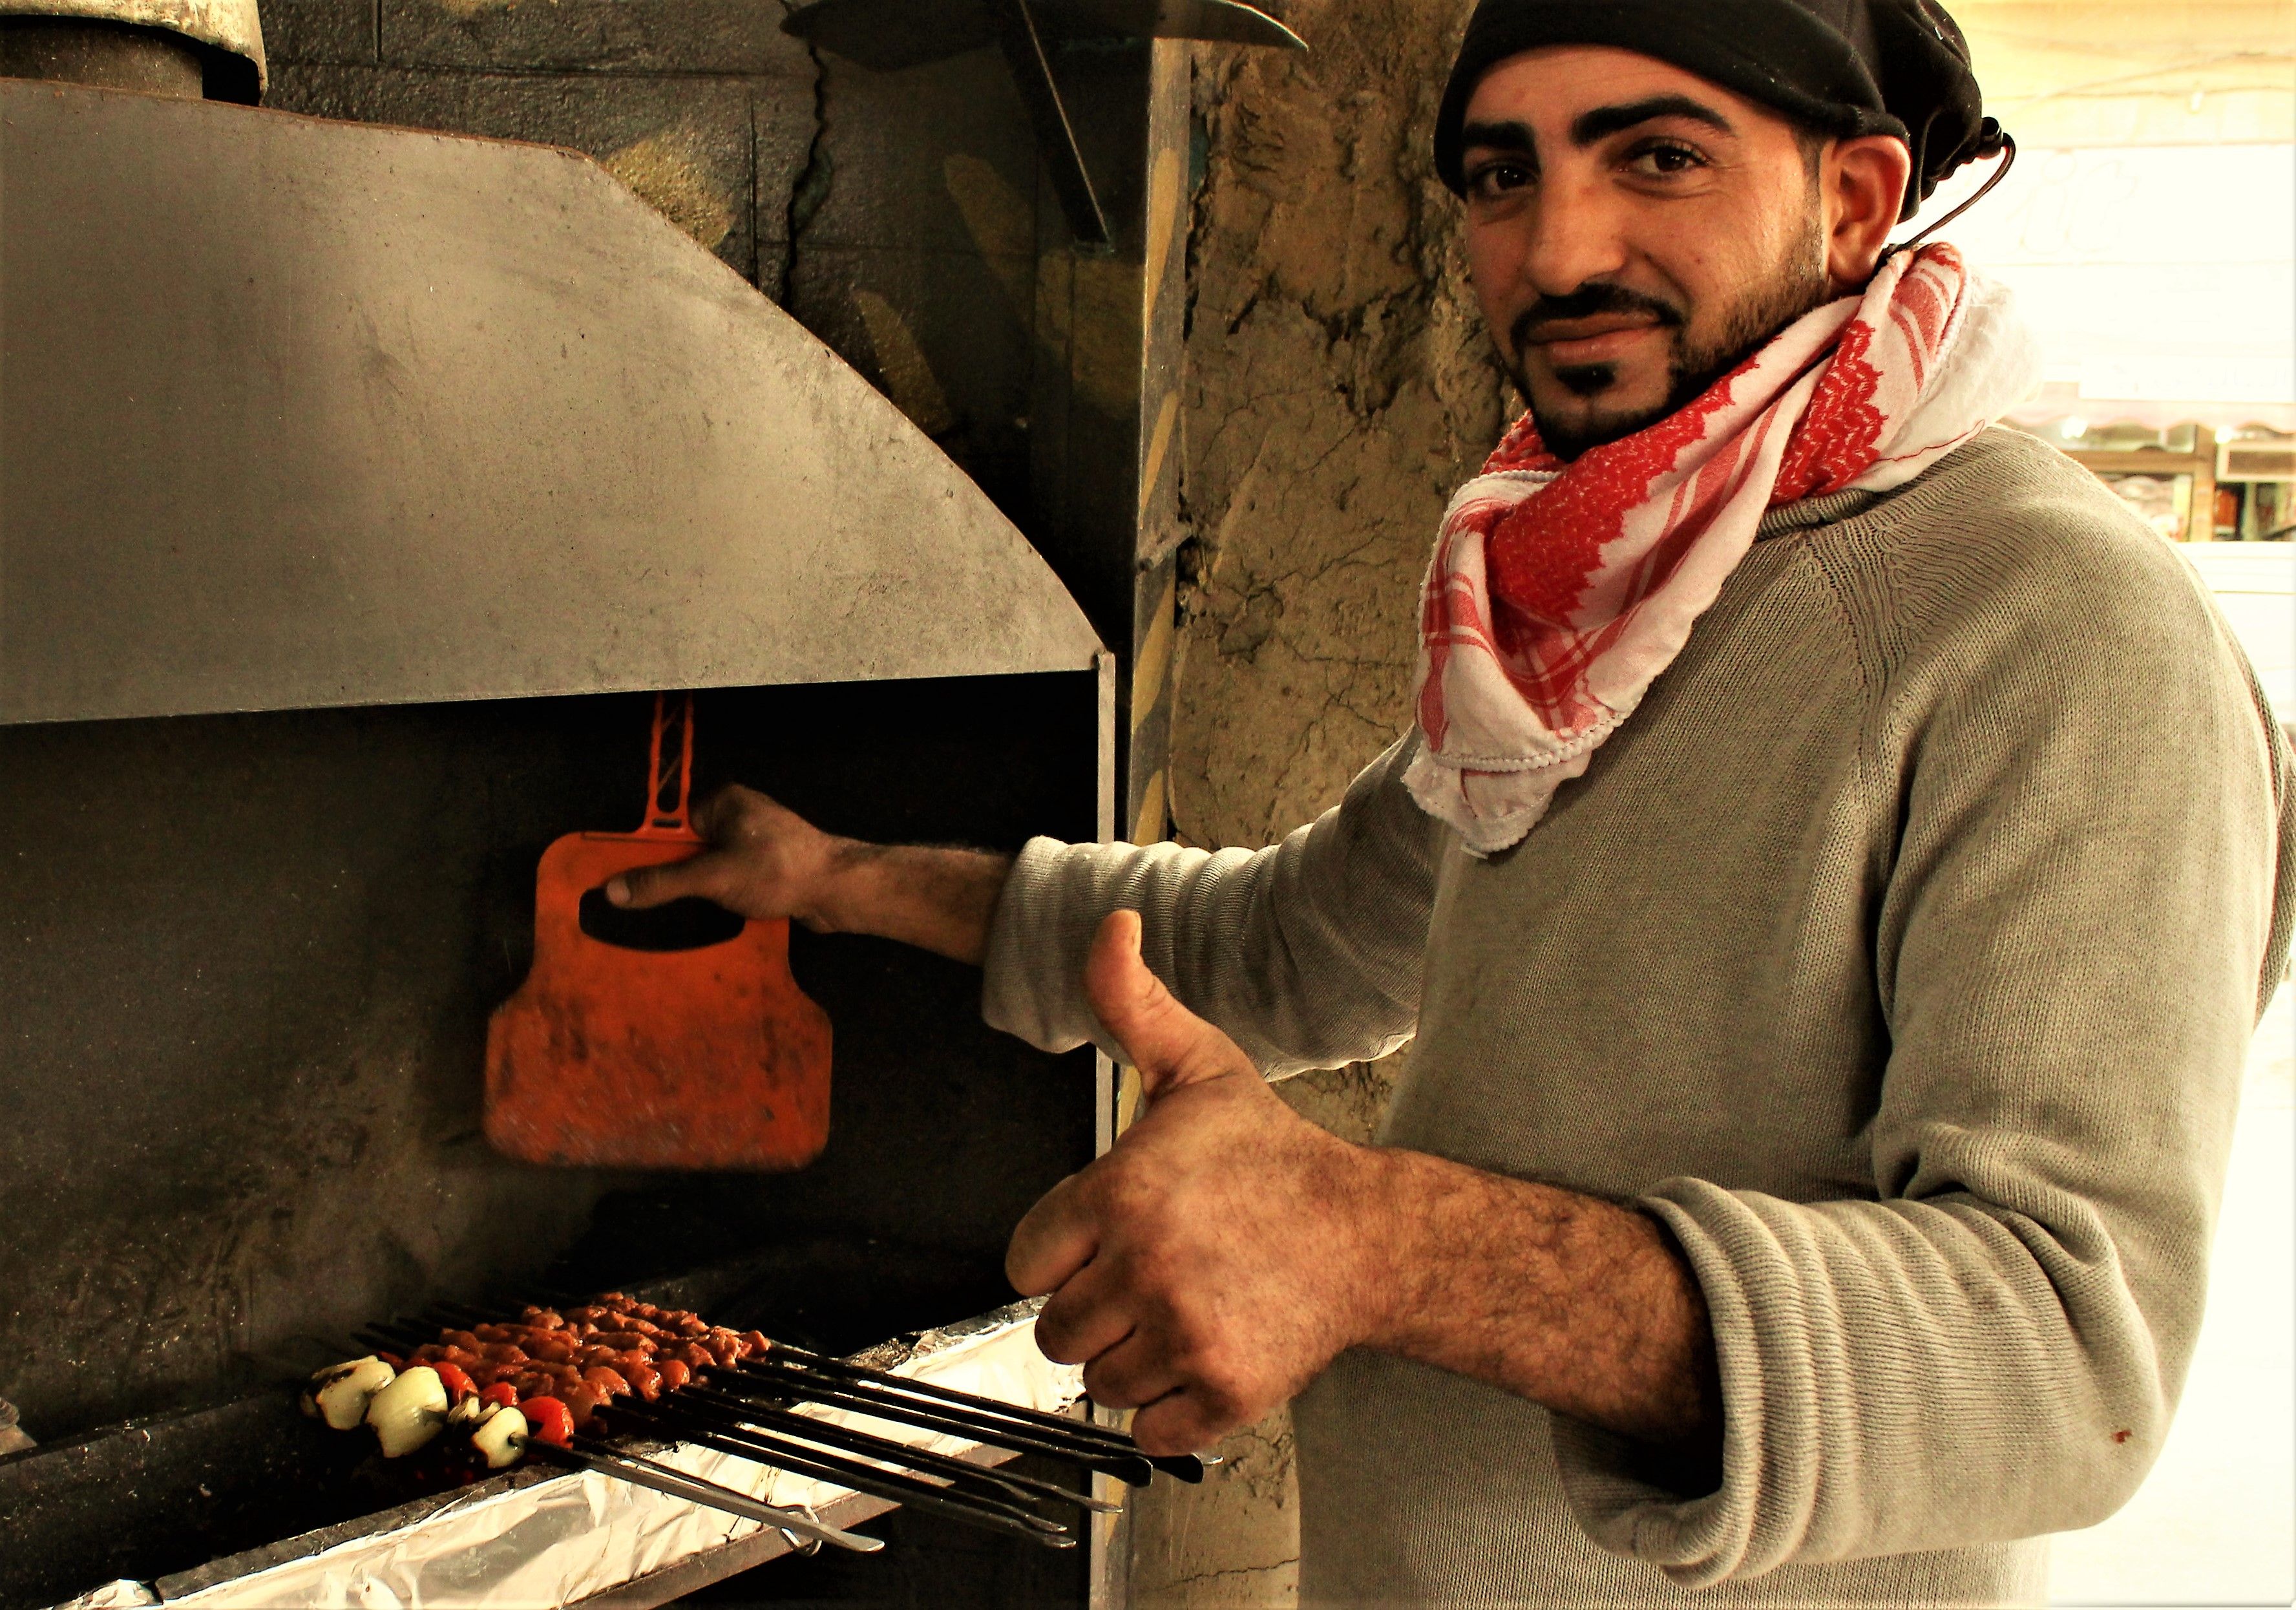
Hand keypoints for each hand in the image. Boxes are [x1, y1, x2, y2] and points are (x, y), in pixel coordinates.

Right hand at [605, 786, 843, 926]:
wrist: (838, 890)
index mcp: (722, 802)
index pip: (668, 822)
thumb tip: (614, 890)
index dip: (645, 851)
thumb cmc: (778, 871)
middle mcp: (736, 817)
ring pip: (707, 869)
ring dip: (696, 893)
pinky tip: (712, 918)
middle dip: (671, 876)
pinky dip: (720, 900)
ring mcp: (754, 844)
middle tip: (646, 905)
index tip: (620, 878)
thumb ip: (663, 882)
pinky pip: (729, 882)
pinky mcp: (767, 869)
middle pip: (685, 848)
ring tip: (681, 914)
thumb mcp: (712, 877)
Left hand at [1006, 912, 1394, 1454]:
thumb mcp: (1197, 1067)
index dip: (1063, 1250)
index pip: (1027, 1260)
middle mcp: (1144, 1269)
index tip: (1111, 1235)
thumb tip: (1110, 924)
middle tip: (1154, 1273)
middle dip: (1096, 1306)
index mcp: (1120, 1195)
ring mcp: (1183, 1337)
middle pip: (1055, 1329)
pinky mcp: (1219, 1394)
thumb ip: (1131, 1003)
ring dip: (1130, 1355)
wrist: (1371, 1235)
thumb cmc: (1273, 1158)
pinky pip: (1147, 1429)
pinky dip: (1169, 1407)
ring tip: (1183, 1307)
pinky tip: (1206, 1348)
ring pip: (1097, 1382)